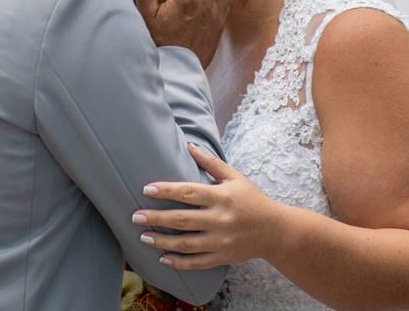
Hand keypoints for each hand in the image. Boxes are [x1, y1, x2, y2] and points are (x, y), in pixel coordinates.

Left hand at [130, 144, 282, 268]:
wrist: (273, 230)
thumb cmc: (251, 199)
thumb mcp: (234, 177)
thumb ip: (211, 163)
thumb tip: (189, 145)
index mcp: (221, 197)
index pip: (189, 192)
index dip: (166, 191)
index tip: (147, 189)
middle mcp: (219, 219)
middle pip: (182, 219)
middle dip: (156, 218)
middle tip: (135, 216)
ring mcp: (220, 241)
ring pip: (185, 244)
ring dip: (161, 241)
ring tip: (144, 236)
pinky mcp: (221, 257)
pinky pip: (195, 262)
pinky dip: (178, 262)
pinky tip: (162, 257)